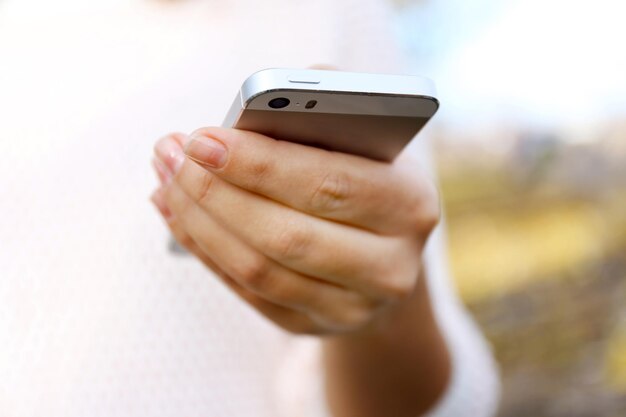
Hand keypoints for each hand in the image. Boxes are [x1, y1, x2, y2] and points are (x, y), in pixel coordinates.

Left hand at [150, 128, 439, 334]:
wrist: (382, 249)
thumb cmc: (362, 175)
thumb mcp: (361, 135)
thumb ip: (320, 107)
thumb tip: (246, 116)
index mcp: (409, 204)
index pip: (327, 184)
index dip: (259, 164)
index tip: (201, 138)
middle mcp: (390, 266)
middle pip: (286, 235)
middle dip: (216, 193)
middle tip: (170, 155)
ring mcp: (352, 307)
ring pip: (259, 270)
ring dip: (199, 223)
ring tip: (166, 180)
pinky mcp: (312, 325)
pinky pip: (247, 292)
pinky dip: (204, 251)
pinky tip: (178, 215)